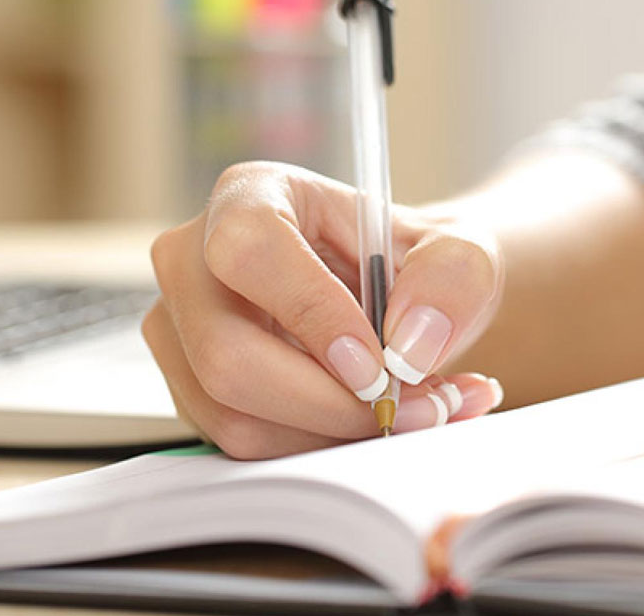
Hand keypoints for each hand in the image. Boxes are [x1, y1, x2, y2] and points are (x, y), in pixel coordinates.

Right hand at [143, 162, 504, 458]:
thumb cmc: (416, 263)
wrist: (402, 300)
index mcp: (252, 196)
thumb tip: (408, 346)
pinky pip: (244, 442)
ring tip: (411, 412)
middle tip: (413, 408)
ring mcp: (183, 328)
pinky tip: (372, 422)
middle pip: (226, 354)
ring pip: (235, 414)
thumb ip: (452, 280)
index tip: (380, 365)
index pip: (251, 251)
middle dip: (332, 403)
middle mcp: (195, 259)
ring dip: (334, 433)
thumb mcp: (460, 251)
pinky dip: (319, 448)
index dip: (313, 315)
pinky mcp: (193, 387)